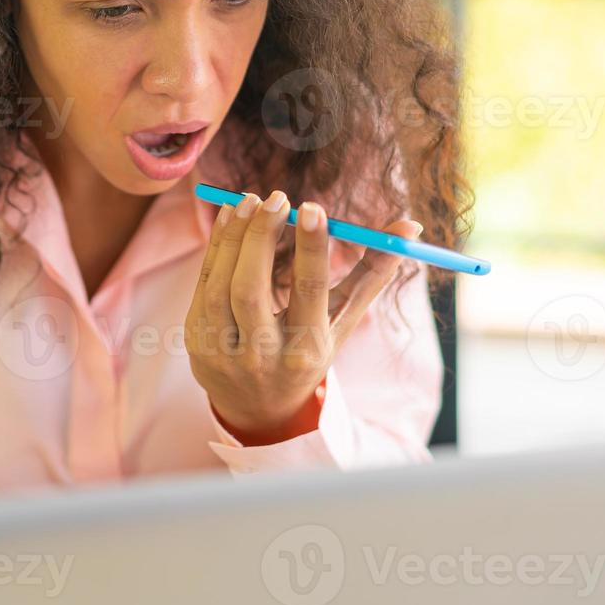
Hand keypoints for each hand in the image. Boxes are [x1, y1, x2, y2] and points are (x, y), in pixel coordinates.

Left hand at [185, 189, 422, 442]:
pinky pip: (204, 284)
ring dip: (234, 237)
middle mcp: (261, 354)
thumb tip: (408, 228)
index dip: (310, 249)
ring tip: (252, 201)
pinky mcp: (196, 338)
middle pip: (251, 289)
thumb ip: (371, 274)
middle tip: (278, 198)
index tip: (312, 207)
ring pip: (221, 285)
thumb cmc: (308, 352)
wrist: (257, 406)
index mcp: (305, 350)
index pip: (307, 294)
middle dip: (261, 238)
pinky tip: (231, 217)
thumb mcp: (341, 321)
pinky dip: (217, 247)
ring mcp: (221, 349)